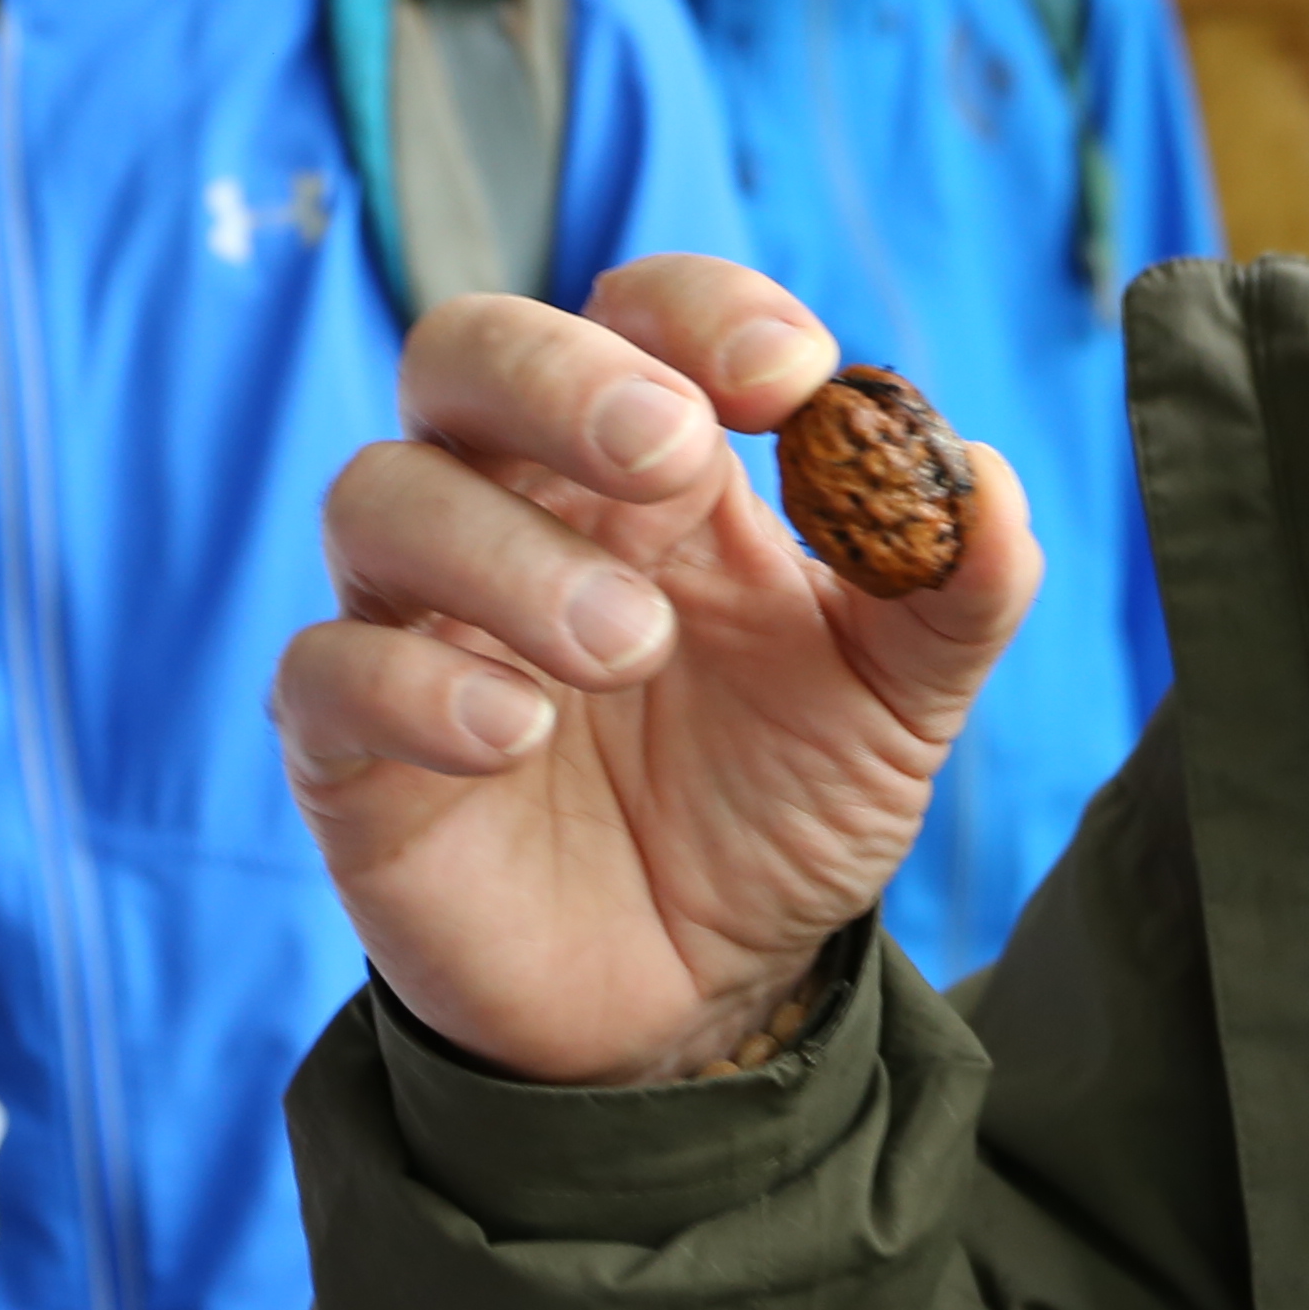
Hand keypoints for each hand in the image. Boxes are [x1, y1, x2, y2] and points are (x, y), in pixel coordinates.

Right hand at [278, 255, 1033, 1085]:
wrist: (700, 997)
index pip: (637, 313)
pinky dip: (413, 685)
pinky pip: (324, 670)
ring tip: (633, 645)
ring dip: (506, 549)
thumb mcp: (901, 703)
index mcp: (650, 470)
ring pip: (381, 497)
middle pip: (466, 351)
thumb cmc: (779, 804)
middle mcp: (516, 510)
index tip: (793, 377)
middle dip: (562, 374)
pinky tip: (514, 736)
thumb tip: (984, 476)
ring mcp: (420, 622)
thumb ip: (957, 590)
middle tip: (673, 452)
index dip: (702, 312)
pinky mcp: (350, 749)